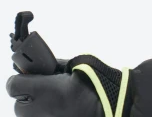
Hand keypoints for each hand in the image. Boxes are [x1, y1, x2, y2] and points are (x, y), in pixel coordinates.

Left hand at [6, 55, 130, 116]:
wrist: (112, 108)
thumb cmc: (97, 84)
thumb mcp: (77, 66)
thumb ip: (55, 66)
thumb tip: (41, 67)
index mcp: (47, 91)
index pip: (14, 85)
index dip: (19, 78)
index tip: (28, 74)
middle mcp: (42, 111)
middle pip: (18, 104)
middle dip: (27, 94)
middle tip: (43, 87)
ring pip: (28, 116)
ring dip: (34, 107)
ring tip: (52, 100)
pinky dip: (45, 114)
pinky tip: (58, 108)